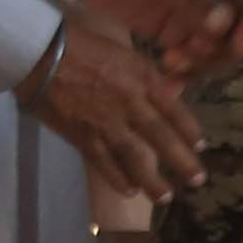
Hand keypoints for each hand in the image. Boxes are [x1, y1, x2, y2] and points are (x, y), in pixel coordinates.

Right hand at [19, 25, 208, 198]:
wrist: (41, 54)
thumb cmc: (82, 45)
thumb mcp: (124, 53)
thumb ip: (149, 76)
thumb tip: (174, 92)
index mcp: (142, 78)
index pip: (174, 109)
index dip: (189, 129)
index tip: (200, 146)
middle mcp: (130, 103)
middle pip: (162, 137)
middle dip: (182, 161)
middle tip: (197, 180)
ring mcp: (107, 123)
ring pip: (136, 157)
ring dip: (153, 180)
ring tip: (165, 197)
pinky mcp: (83, 136)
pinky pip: (105, 163)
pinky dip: (118, 178)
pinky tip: (129, 191)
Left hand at [70, 0, 242, 80]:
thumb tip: (225, 23)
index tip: (236, 45)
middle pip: (239, 28)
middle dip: (223, 48)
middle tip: (194, 56)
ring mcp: (196, 13)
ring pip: (218, 48)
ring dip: (203, 63)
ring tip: (172, 64)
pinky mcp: (175, 32)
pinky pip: (191, 57)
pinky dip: (185, 71)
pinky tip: (168, 77)